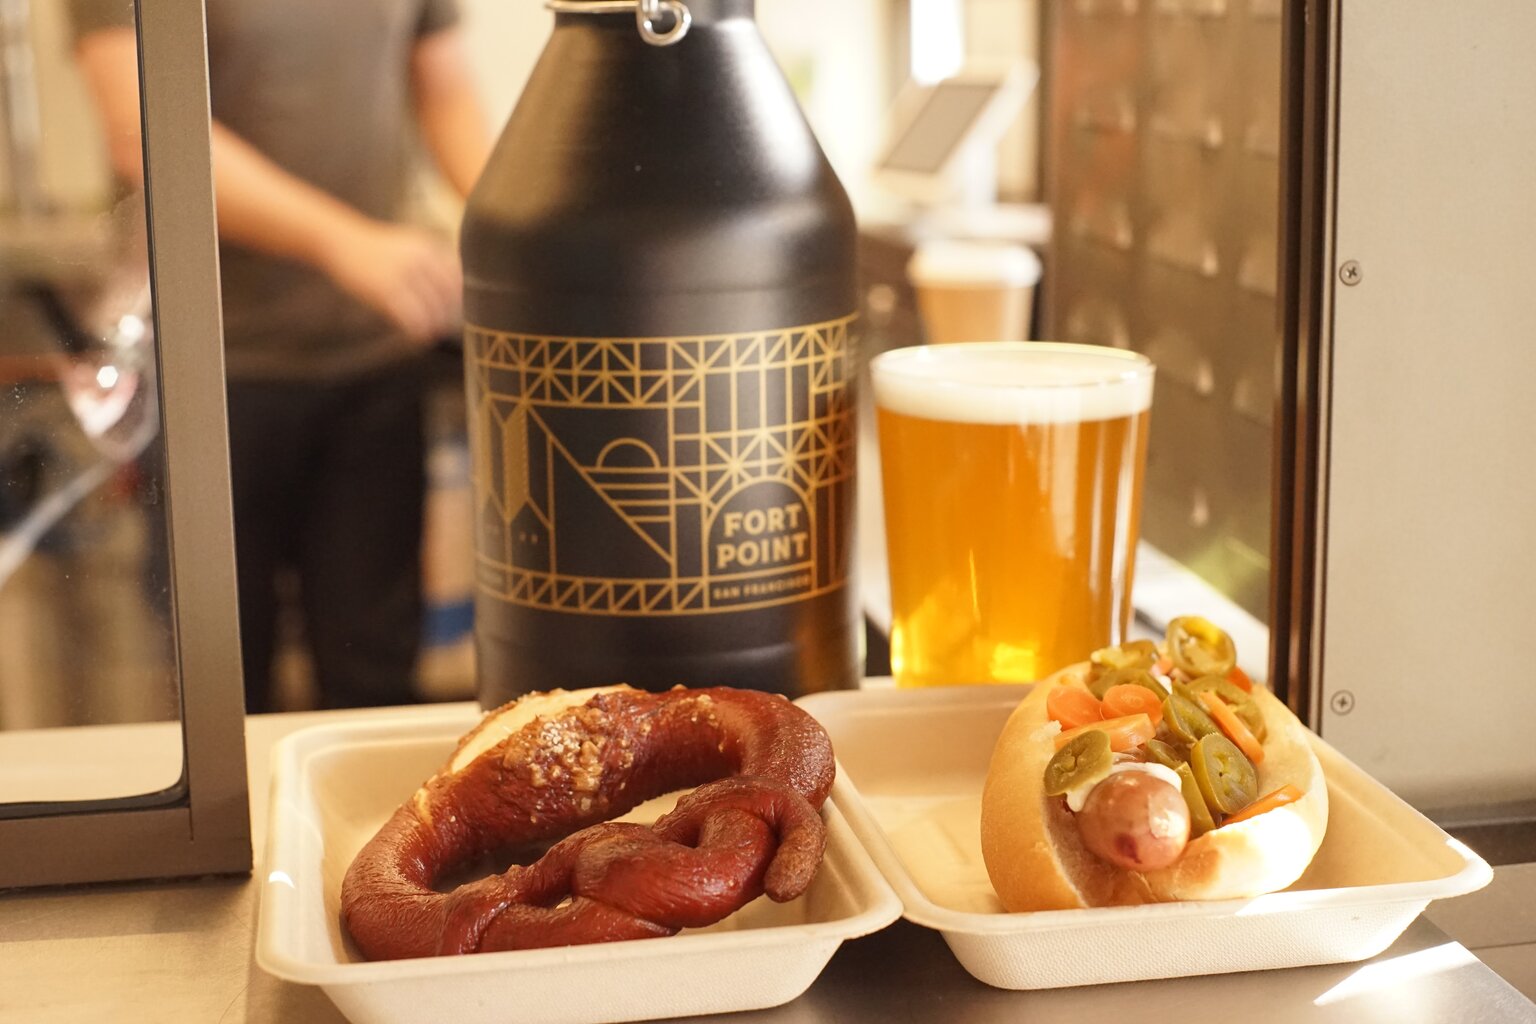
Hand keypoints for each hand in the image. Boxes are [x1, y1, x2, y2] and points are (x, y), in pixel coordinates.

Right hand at [319, 219, 461, 343]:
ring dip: (434, 325)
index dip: (458, 299)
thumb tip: (453, 293)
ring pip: (432, 308)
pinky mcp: (386, 290)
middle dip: (448, 315)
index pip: (457, 279)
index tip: (454, 311)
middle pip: (447, 297)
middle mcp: (420, 259)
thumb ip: (431, 263)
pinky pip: (411, 316)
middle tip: (443, 327)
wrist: (342, 242)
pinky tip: (417, 335)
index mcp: (429, 248)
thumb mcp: (409, 246)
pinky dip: (418, 329)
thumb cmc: (377, 250)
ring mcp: (404, 274)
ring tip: (431, 333)